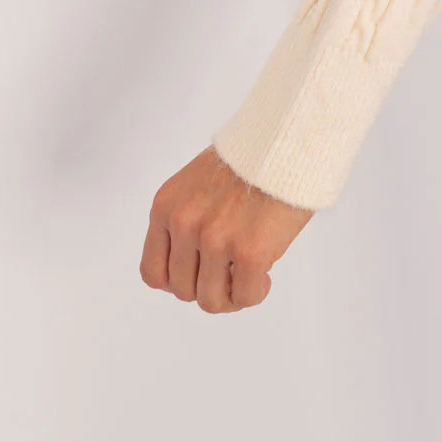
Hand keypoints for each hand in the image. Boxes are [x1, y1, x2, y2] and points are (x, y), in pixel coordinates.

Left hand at [140, 146, 314, 311]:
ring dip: (232, 296)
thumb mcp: (198, 184)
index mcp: (166, 207)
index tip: (202, 273)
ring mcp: (215, 239)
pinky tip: (265, 276)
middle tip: (233, 274)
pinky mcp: (249, 251)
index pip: (153, 272)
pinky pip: (244, 297)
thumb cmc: (252, 160)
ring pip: (211, 301)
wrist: (288, 140)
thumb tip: (195, 267)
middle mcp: (184, 224)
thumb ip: (188, 221)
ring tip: (250, 276)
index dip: (179, 281)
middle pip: (183, 290)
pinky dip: (254, 293)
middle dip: (210, 287)